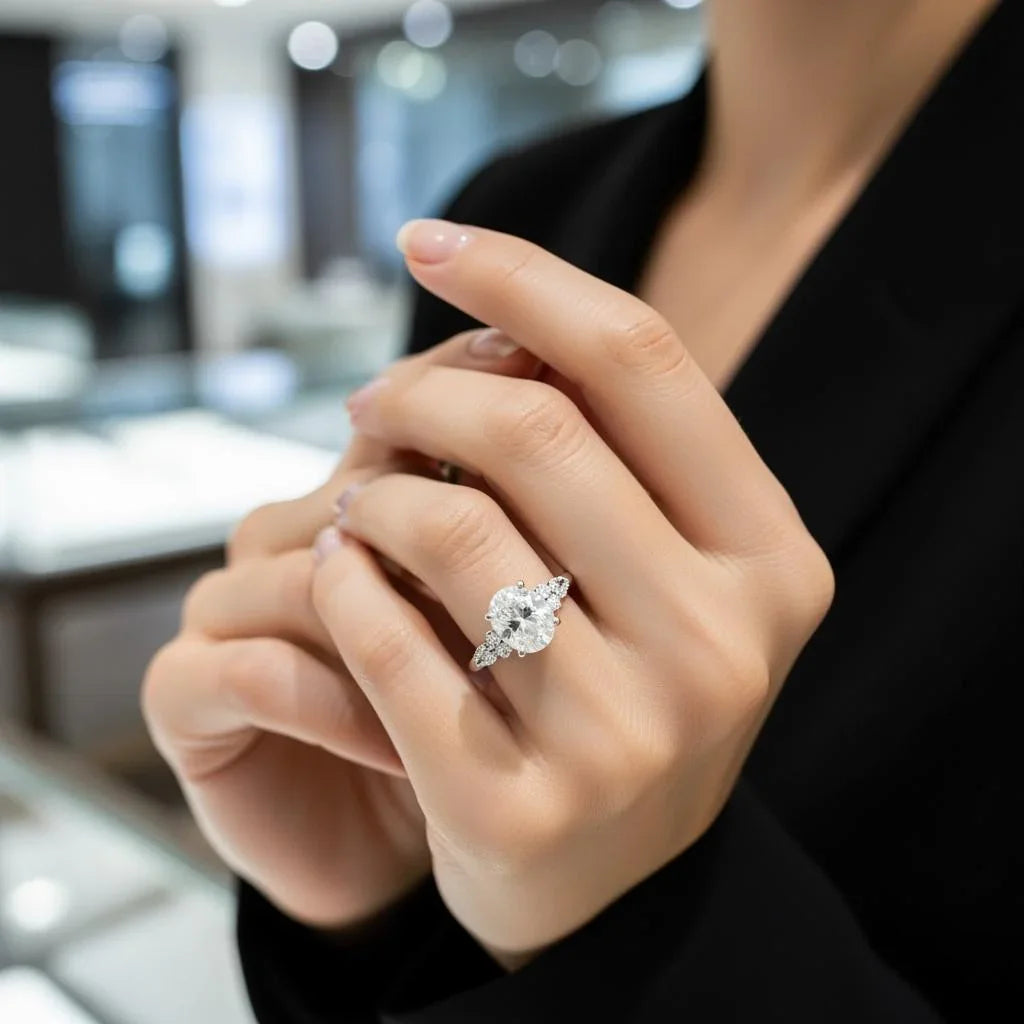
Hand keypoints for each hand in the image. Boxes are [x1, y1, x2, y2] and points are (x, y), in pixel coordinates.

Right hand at [141, 329, 541, 929]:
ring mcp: (224, 603)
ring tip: (485, 698)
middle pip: (366, 492)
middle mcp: (286, 532)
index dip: (473, 409)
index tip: (558, 413)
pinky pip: (262, 670)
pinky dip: (342, 706)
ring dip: (405, 642)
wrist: (382, 842)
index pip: (411, 415)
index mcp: (357, 495)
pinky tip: (404, 750)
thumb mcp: (510, 628)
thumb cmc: (468, 723)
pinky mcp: (182, 688)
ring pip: (315, 575)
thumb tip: (599, 435)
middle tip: (544, 610)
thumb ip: (536, 539)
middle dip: (453, 553)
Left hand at [308, 220, 834, 966]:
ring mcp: (629, 735)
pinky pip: (388, 640)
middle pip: (539, 428)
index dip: (525, 276)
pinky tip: (333, 572)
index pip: (642, 360)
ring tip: (355, 501)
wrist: (606, 888)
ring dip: (375, 492)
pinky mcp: (519, 807)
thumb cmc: (628, 695)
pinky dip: (339, 581)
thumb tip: (498, 314)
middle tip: (370, 403)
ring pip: (453, 529)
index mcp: (773, 560)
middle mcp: (723, 643)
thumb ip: (618, 459)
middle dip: (423, 392)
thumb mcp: (669, 579)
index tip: (429, 240)